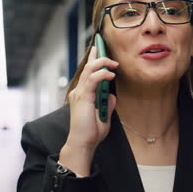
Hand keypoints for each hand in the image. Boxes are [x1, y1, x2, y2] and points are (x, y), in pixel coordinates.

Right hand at [59, 46, 117, 174]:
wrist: (83, 143)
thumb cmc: (91, 132)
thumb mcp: (104, 115)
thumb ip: (107, 103)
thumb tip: (111, 94)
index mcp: (82, 94)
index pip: (87, 72)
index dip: (93, 59)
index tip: (97, 49)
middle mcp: (79, 91)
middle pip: (88, 67)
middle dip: (97, 56)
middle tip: (105, 48)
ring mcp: (79, 93)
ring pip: (89, 70)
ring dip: (102, 63)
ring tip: (113, 64)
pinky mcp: (83, 97)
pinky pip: (92, 80)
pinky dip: (102, 74)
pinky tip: (110, 75)